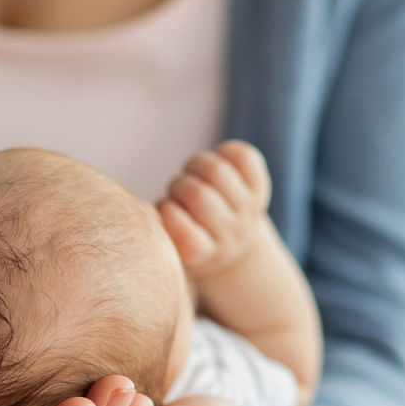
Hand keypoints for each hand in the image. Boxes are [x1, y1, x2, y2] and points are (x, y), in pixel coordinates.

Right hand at [157, 140, 272, 279]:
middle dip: (179, 185)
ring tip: (192, 173)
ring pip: (218, 171)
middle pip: (200, 196)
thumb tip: (145, 207)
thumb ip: (156, 226)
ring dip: (195, 165)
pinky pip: (245, 157)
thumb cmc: (184, 237)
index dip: (167, 212)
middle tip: (177, 190)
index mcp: (205, 254)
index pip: (186, 236)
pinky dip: (224, 151)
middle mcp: (231, 235)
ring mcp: (248, 210)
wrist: (230, 242)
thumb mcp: (167, 244)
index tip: (163, 209)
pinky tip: (216, 161)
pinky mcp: (259, 187)